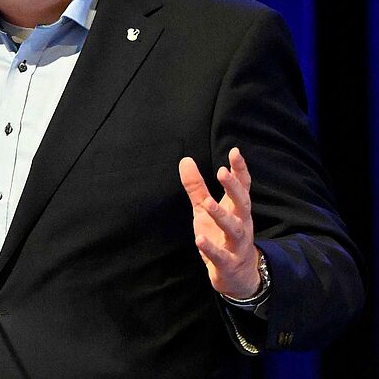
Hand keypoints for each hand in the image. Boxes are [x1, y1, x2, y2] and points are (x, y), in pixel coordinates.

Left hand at [179, 147, 260, 298]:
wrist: (238, 276)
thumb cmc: (221, 236)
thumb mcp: (205, 210)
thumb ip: (197, 187)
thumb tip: (185, 160)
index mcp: (236, 210)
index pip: (243, 186)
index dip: (240, 170)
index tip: (234, 152)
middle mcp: (241, 224)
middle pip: (242, 203)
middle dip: (234, 188)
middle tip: (223, 172)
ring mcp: (237, 245)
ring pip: (235, 229)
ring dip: (222, 216)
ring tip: (208, 204)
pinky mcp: (228, 264)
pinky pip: (222, 256)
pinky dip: (211, 248)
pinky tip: (200, 239)